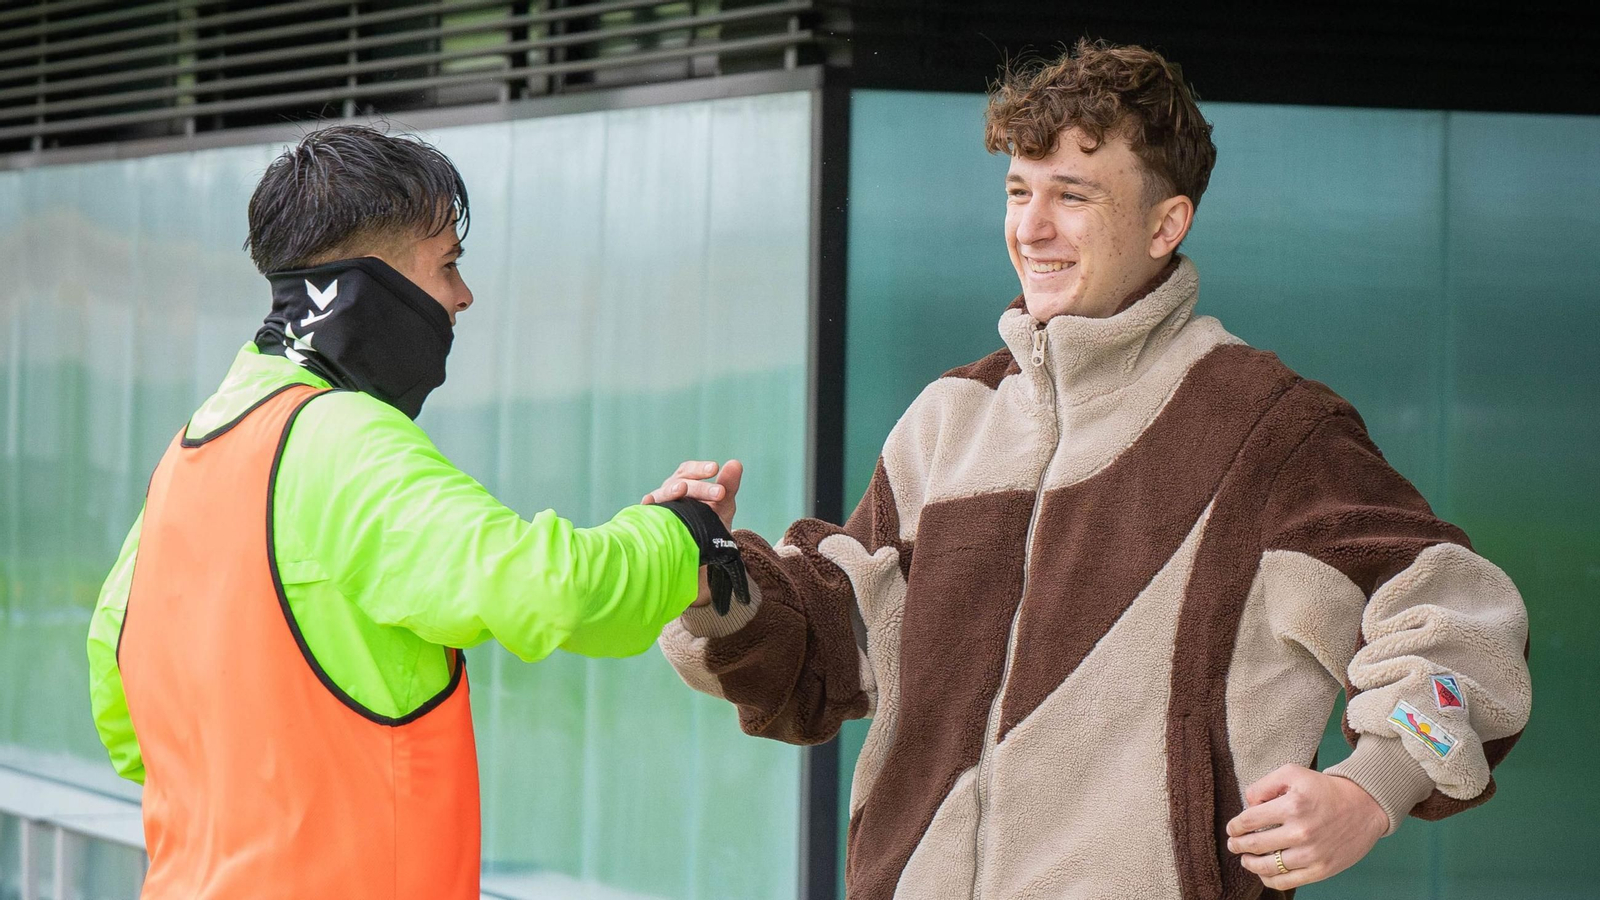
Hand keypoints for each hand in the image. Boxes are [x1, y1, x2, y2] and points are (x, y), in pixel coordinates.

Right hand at [643, 459, 741, 529]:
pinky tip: (649, 502)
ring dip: (672, 491)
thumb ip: (729, 484)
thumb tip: (736, 463)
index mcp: (686, 482)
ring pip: (664, 494)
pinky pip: (647, 512)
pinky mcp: (652, 520)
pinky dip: (647, 505)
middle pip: (680, 482)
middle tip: (720, 492)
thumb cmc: (711, 520)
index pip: (689, 470)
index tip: (714, 468)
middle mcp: (670, 490)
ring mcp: (660, 505)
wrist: (703, 550)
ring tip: (682, 488)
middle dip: (700, 487)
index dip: (700, 468)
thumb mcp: (723, 503)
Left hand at [1225, 765, 1387, 890]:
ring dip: (1249, 863)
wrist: (1364, 806)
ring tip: (1245, 859)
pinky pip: (1287, 881)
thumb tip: (1247, 805)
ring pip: (1268, 866)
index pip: (1249, 820)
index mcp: (1292, 805)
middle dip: (1238, 845)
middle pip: (1255, 844)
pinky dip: (1269, 879)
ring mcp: (1312, 853)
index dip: (1235, 826)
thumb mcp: (1292, 773)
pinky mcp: (1321, 869)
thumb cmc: (1324, 789)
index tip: (1232, 828)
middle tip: (1233, 844)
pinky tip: (1263, 873)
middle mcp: (1301, 831)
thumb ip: (1264, 785)